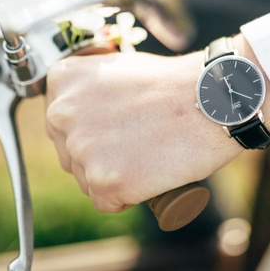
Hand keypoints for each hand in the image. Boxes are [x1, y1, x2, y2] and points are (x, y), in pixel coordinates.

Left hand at [45, 50, 242, 212]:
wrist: (210, 97)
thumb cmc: (170, 83)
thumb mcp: (116, 69)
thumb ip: (87, 91)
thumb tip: (73, 115)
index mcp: (62, 80)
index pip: (59, 123)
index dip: (90, 129)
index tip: (116, 124)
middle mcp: (62, 112)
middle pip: (70, 153)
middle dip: (99, 153)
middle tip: (136, 138)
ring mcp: (82, 147)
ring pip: (87, 179)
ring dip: (114, 173)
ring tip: (148, 148)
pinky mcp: (104, 180)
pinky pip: (107, 201)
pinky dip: (129, 195)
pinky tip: (150, 169)